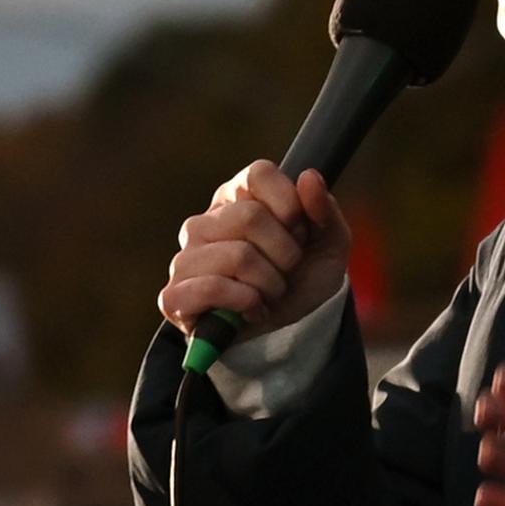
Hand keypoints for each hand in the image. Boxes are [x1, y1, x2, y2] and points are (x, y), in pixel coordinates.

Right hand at [159, 161, 349, 341]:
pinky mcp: (175, 296)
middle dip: (285, 254)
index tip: (300, 232)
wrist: (290, 332)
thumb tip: (308, 177)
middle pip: (251, 217)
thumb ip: (323, 209)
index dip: (290, 205)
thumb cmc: (303, 280)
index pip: (259, 173)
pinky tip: (251, 310)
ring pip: (237, 256)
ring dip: (270, 284)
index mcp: (237, 198)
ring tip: (269, 293)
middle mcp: (205, 222)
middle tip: (286, 271)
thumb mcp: (329, 245)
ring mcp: (186, 259)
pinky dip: (245, 303)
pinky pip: (212, 288)